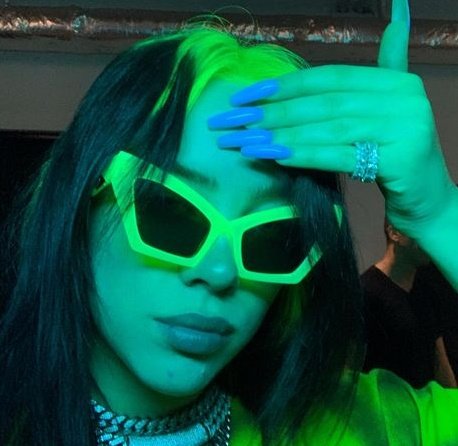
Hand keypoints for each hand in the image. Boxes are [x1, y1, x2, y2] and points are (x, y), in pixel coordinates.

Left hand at [208, 0, 455, 239]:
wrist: (424, 197)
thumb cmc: (392, 155)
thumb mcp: (381, 112)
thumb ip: (378, 73)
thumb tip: (393, 18)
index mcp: (393, 82)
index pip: (327, 79)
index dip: (283, 87)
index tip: (242, 97)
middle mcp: (402, 98)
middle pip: (322, 103)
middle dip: (272, 113)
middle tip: (231, 123)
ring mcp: (404, 128)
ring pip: (327, 128)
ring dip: (281, 135)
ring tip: (244, 142)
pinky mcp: (400, 160)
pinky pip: (340, 155)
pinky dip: (305, 154)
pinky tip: (274, 156)